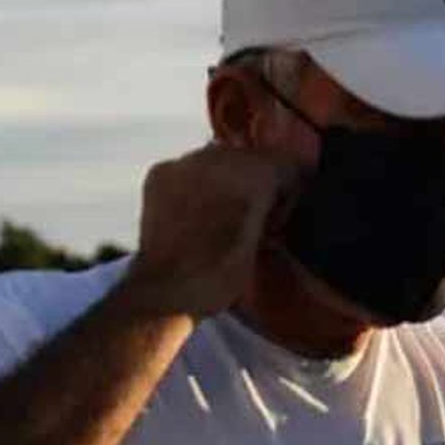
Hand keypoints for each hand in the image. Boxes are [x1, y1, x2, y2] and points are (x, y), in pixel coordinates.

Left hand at [128, 144, 302, 318]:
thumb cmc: (220, 274)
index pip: (284, 164)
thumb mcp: (262, 242)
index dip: (285, 194)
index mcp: (255, 174)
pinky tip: (189, 212)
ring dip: (221, 181)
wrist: (165, 288)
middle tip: (245, 218)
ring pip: (216, 160)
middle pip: (249, 158)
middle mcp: (219, 156)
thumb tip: (268, 201)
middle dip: (252, 184)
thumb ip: (268, 208)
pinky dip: (191, 185)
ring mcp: (184, 162)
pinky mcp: (159, 172)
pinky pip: (186, 169)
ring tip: (214, 216)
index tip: (274, 219)